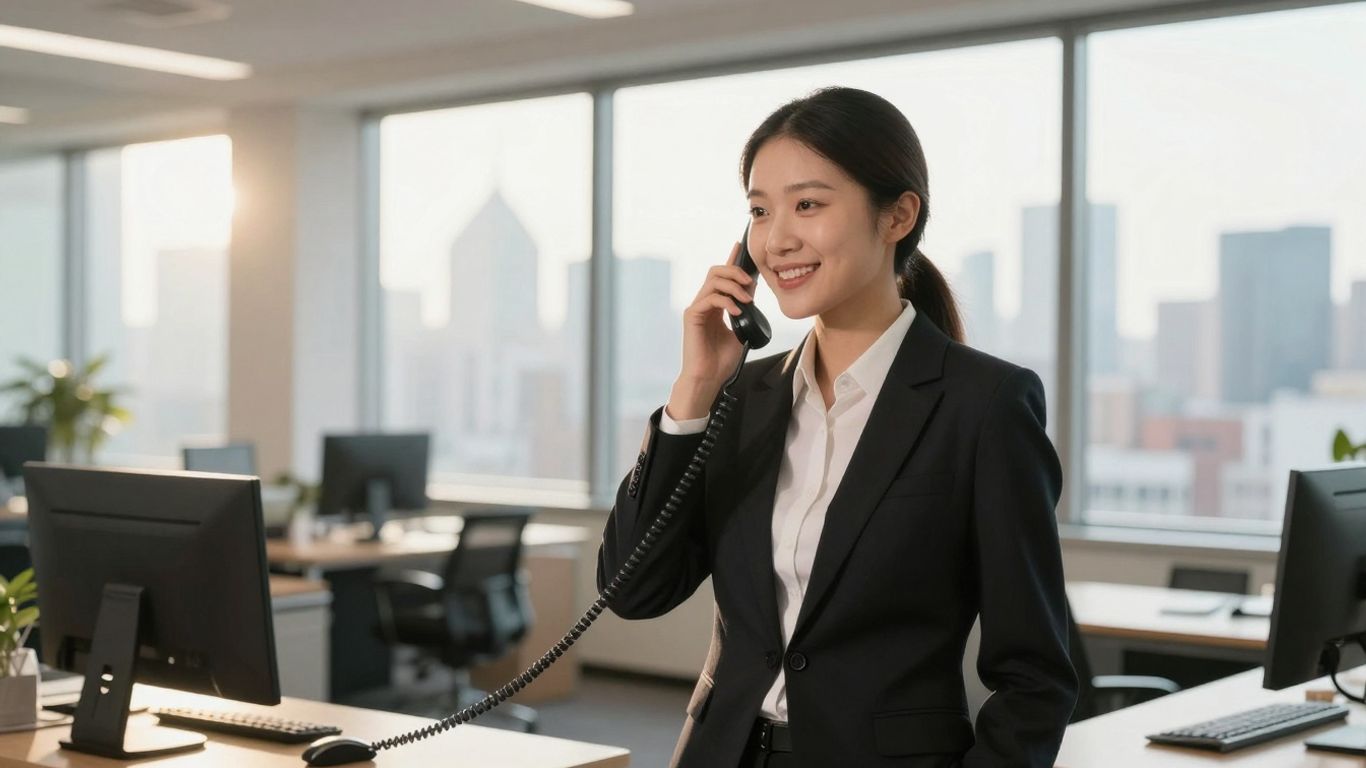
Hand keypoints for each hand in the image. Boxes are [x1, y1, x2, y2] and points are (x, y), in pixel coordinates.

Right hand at [667, 241, 754, 420]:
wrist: (709, 379)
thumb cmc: (722, 360)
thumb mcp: (741, 329)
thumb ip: (744, 309)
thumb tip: (752, 290)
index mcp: (715, 305)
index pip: (722, 276)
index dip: (731, 259)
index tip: (739, 245)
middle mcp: (704, 303)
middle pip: (715, 271)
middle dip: (734, 271)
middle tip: (749, 282)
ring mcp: (697, 308)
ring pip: (712, 280)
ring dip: (733, 286)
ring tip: (746, 300)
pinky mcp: (692, 316)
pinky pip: (709, 298)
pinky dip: (726, 301)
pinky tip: (737, 311)